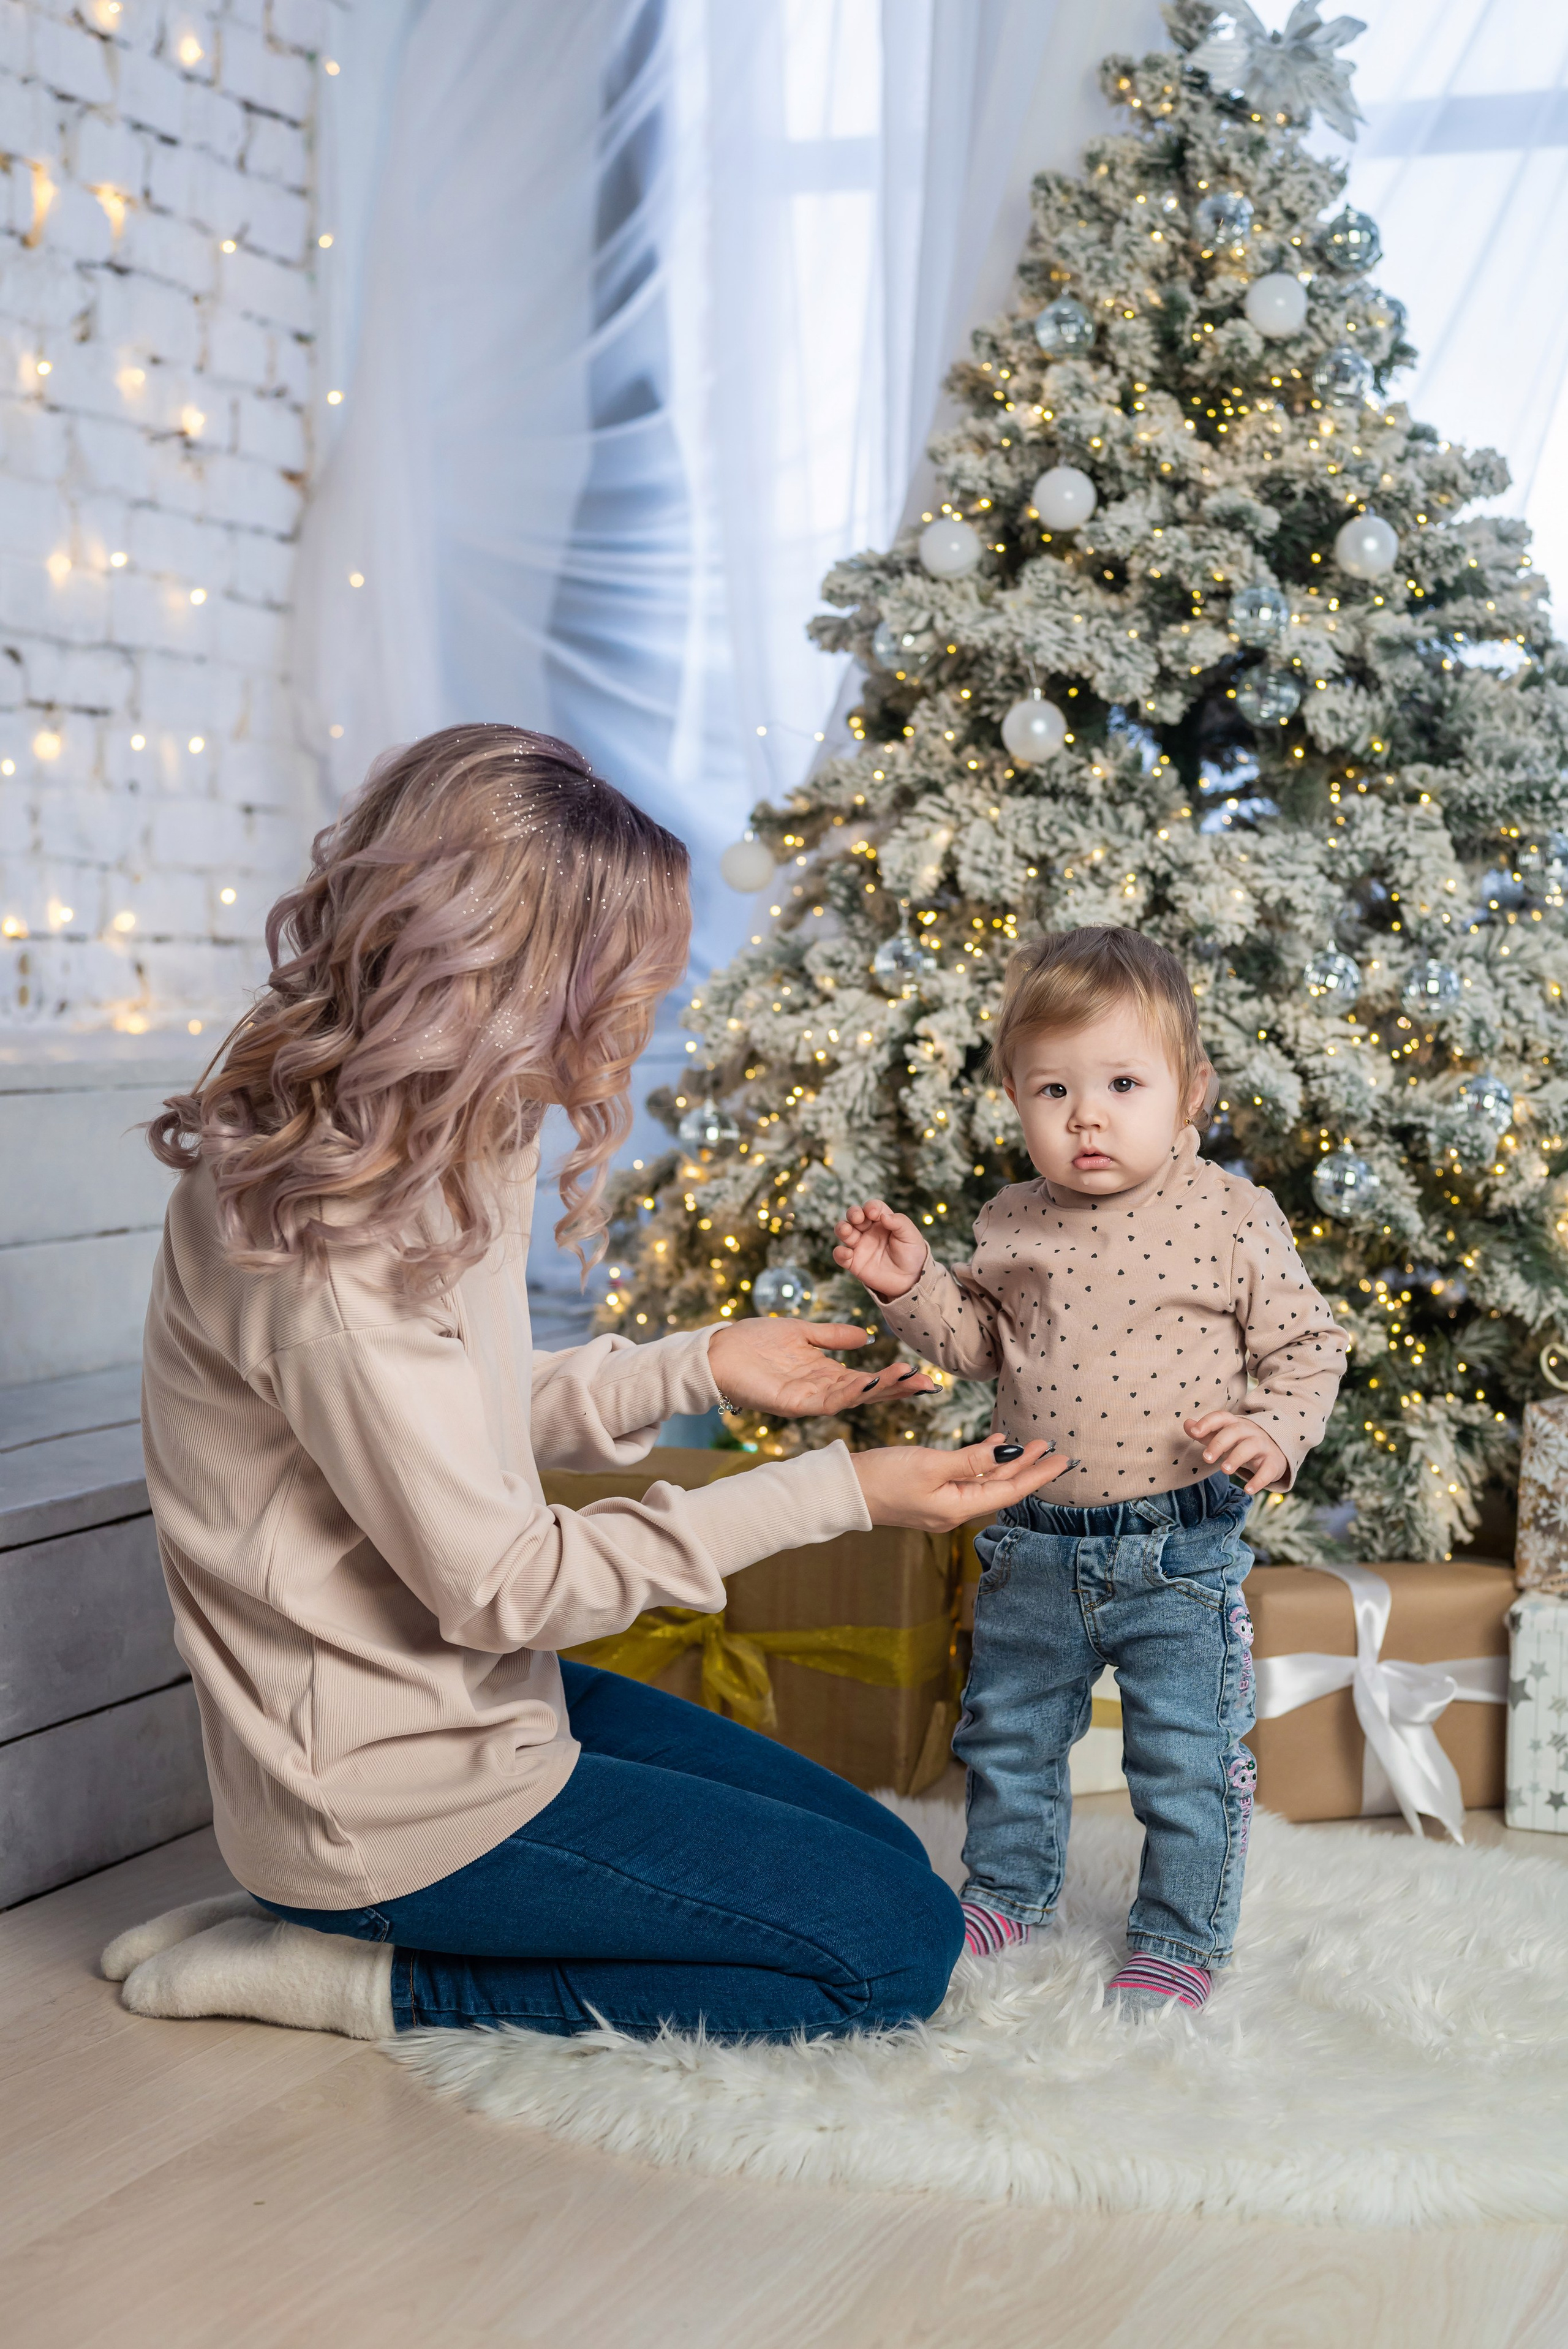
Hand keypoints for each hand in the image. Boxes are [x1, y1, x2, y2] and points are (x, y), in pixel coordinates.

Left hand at [708, 1318, 935, 1419]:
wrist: (718, 1350)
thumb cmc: (753, 1341)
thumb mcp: (802, 1332)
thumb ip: (834, 1336)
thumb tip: (867, 1337)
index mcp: (824, 1375)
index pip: (867, 1379)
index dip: (893, 1378)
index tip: (921, 1374)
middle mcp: (820, 1391)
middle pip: (866, 1392)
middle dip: (897, 1389)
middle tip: (927, 1384)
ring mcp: (807, 1399)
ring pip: (852, 1397)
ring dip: (880, 1390)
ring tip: (906, 1379)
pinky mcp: (791, 1403)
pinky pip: (826, 1401)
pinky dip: (849, 1393)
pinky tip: (869, 1382)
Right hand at [832, 1200, 928, 1300]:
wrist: (910, 1280)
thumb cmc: (911, 1254)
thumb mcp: (911, 1236)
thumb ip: (900, 1222)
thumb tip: (883, 1216)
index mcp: (882, 1221)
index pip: (872, 1208)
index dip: (871, 1207)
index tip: (874, 1214)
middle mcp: (868, 1231)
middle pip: (854, 1215)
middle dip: (853, 1213)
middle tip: (858, 1218)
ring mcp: (860, 1246)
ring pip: (843, 1231)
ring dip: (841, 1228)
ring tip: (847, 1231)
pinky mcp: (854, 1262)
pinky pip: (840, 1255)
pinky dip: (840, 1253)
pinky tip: (848, 1254)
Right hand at [853, 1436, 1070, 1531]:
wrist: (844, 1490)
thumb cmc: (883, 1477)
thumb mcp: (930, 1464)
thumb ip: (971, 1459)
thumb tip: (1007, 1451)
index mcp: (958, 1509)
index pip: (1010, 1491)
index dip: (1038, 1474)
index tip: (1062, 1459)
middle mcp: (955, 1512)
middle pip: (1001, 1487)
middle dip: (1027, 1466)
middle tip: (1051, 1445)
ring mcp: (942, 1505)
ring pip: (985, 1482)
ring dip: (1006, 1462)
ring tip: (1028, 1442)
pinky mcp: (930, 1495)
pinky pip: (967, 1479)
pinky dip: (982, 1462)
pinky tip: (992, 1445)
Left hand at [1183, 1412, 1288, 1495]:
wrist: (1275, 1450)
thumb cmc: (1242, 1443)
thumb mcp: (1224, 1437)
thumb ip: (1205, 1433)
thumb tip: (1186, 1424)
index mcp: (1235, 1424)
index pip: (1221, 1417)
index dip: (1208, 1422)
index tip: (1195, 1432)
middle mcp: (1250, 1431)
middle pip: (1235, 1431)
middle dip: (1219, 1443)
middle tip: (1206, 1459)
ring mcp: (1263, 1445)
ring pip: (1251, 1447)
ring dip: (1237, 1458)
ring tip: (1224, 1471)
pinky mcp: (1273, 1462)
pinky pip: (1267, 1470)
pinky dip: (1258, 1480)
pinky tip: (1248, 1490)